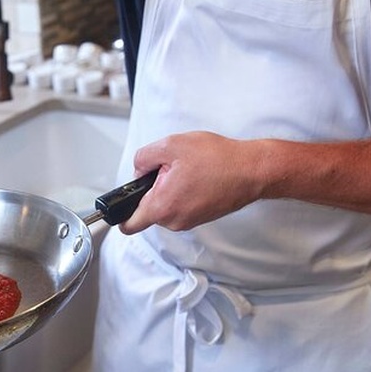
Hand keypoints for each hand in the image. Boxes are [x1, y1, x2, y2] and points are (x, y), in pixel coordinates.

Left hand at [120, 131, 266, 233]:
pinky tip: (199, 176)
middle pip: (148, 208)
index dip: (119, 214)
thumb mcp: (170, 146)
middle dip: (153, 188)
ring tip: (189, 170)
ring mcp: (189, 221)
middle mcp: (174, 221)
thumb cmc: (218, 160)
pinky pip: (182, 205)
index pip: (128, 224)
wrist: (253, 170)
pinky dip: (185, 192)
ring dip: (171, 188)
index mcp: (161, 208)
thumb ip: (143, 158)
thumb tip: (139, 169)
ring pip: (167, 205)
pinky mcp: (201, 216)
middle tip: (171, 168)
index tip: (117, 206)